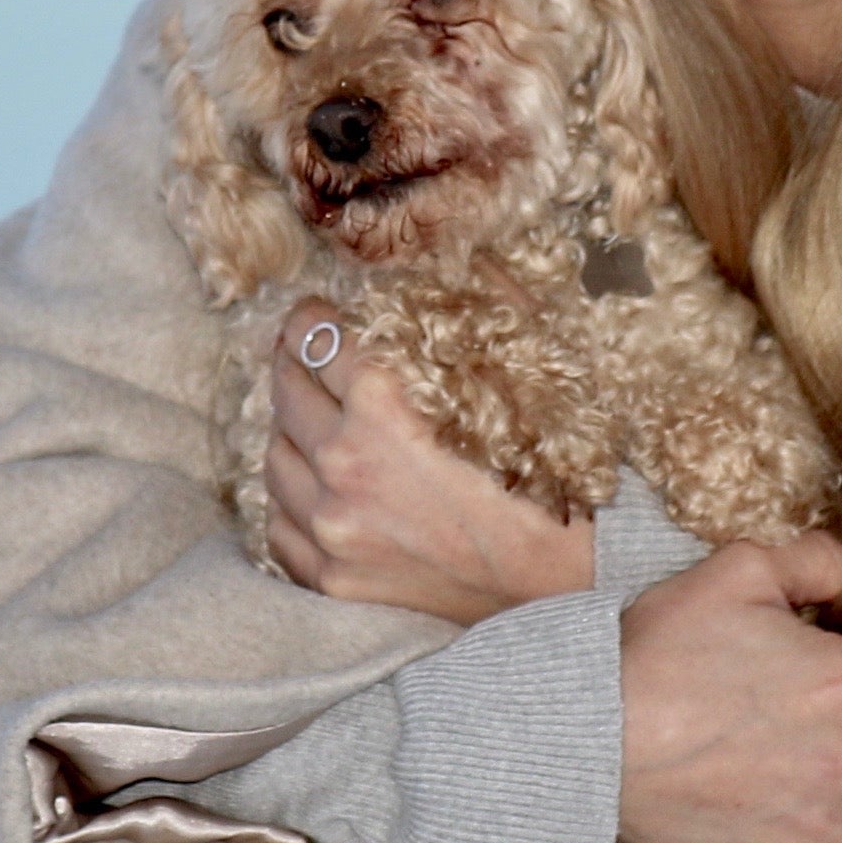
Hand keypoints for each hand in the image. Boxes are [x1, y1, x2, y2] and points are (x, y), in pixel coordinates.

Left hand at [264, 300, 596, 623]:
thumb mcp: (526, 372)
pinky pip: (279, 528)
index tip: (316, 313)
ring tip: (308, 422)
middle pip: (286, 392)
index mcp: (384, 402)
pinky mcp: (333, 578)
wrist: (566, 583)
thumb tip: (461, 259)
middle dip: (292, 362)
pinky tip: (311, 487)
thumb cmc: (554, 474)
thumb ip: (486, 305)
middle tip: (301, 354)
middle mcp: (344, 461)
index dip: (314, 317)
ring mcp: (332, 526)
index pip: (318, 338)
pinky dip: (289, 501)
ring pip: (275, 458)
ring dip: (288, 432)